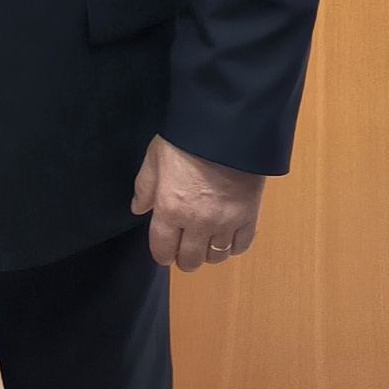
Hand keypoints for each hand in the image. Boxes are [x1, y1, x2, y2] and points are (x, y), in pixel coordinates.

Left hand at [131, 134, 264, 272]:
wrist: (227, 128)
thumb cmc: (186, 140)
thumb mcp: (155, 158)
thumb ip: (145, 187)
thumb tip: (138, 209)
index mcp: (170, 209)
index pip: (162, 249)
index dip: (162, 254)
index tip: (164, 251)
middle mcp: (198, 222)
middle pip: (190, 260)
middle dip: (184, 258)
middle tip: (184, 248)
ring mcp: (226, 221)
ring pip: (216, 256)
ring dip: (208, 252)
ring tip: (205, 240)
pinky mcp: (249, 216)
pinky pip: (241, 246)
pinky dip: (233, 245)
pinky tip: (226, 235)